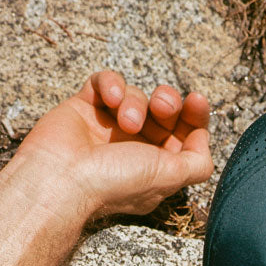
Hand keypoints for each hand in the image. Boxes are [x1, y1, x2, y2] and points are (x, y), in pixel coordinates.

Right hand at [13, 70, 212, 220]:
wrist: (62, 179)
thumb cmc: (116, 183)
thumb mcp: (171, 177)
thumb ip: (197, 162)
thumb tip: (203, 140)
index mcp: (159, 166)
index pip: (186, 134)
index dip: (196, 115)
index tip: (197, 100)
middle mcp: (136, 147)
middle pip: (165, 111)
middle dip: (168, 102)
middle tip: (162, 106)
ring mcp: (109, 127)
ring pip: (136, 95)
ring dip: (135, 102)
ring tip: (125, 120)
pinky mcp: (85, 108)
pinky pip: (104, 82)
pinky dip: (109, 83)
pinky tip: (107, 97)